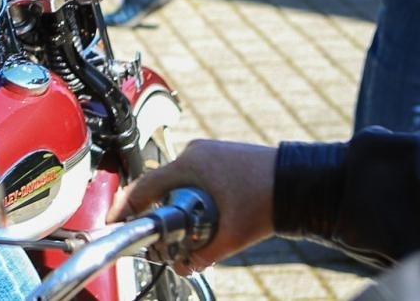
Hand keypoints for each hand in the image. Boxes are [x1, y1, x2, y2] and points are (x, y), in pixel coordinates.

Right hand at [110, 139, 276, 273]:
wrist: (303, 183)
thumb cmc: (268, 200)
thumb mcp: (232, 235)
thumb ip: (203, 254)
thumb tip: (183, 267)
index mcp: (190, 164)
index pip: (145, 185)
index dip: (126, 205)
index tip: (116, 220)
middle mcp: (195, 153)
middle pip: (160, 184)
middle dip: (153, 210)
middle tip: (152, 234)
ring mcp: (210, 153)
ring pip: (179, 181)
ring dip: (175, 203)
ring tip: (179, 228)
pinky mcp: (223, 158)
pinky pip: (196, 177)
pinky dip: (192, 195)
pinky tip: (201, 214)